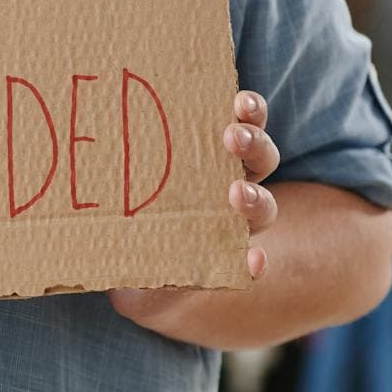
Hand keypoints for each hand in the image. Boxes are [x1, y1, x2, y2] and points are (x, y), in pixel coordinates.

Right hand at [110, 89, 280, 330]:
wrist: (131, 218)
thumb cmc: (137, 258)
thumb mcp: (138, 289)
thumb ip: (141, 291)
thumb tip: (133, 287)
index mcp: (216, 246)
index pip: (240, 262)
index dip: (250, 262)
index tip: (252, 259)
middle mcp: (233, 209)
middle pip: (260, 205)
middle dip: (254, 201)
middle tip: (236, 193)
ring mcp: (232, 168)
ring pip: (260, 160)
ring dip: (255, 147)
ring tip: (235, 133)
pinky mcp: (219, 132)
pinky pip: (245, 120)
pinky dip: (249, 111)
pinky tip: (238, 100)